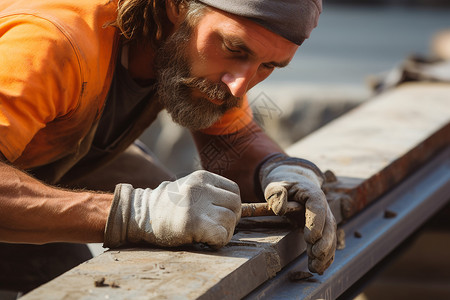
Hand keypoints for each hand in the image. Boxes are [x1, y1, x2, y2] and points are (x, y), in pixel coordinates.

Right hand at [104, 170, 240, 248]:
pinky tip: (205, 241)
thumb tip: (238, 207)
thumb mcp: (190, 188)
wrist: (140, 216)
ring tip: (207, 233)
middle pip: (236, 205)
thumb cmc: (168, 206)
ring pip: (230, 220)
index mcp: (202, 177)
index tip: (219, 214)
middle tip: (215, 226)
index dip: (231, 206)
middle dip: (231, 219)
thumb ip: (211, 192)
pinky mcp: (193, 223)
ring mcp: (196, 205)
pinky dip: (218, 242)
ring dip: (223, 232)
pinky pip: (222, 235)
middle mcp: (200, 187)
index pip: (234, 190)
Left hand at [260, 156, 336, 273]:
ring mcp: (326, 219)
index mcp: (313, 194)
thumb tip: (279, 208)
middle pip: (329, 225)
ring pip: (331, 237)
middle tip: (314, 255)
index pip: (318, 209)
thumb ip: (276, 194)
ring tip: (315, 268)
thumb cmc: (283, 187)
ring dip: (325, 254)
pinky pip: (328, 244)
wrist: (295, 186)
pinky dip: (325, 257)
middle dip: (324, 242)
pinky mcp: (324, 230)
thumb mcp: (276, 187)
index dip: (316, 224)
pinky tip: (319, 269)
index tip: (310, 238)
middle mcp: (324, 208)